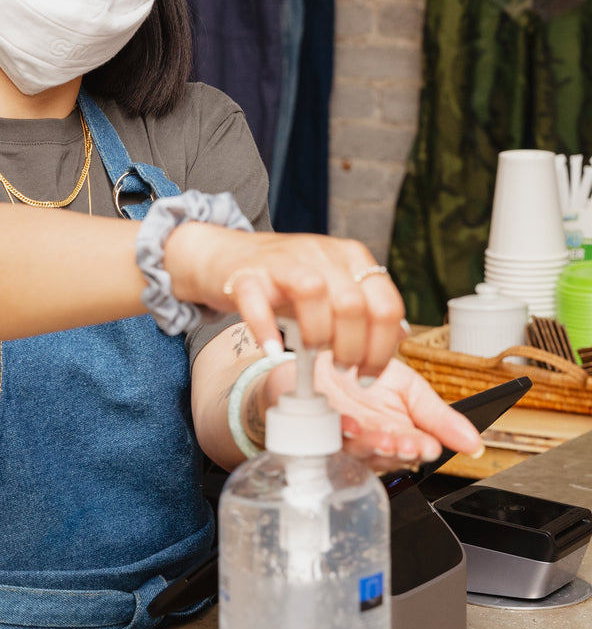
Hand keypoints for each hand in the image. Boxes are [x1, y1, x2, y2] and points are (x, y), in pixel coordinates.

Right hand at [165, 225, 404, 378]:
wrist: (226, 255)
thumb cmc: (285, 280)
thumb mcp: (334, 286)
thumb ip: (366, 308)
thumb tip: (402, 335)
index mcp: (351, 257)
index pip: (386, 305)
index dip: (383, 349)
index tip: (369, 375)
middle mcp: (321, 253)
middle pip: (354, 304)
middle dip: (353, 349)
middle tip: (342, 370)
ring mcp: (282, 261)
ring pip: (314, 291)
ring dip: (318, 334)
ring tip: (312, 354)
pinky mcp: (246, 274)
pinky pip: (257, 300)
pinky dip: (266, 329)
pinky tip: (273, 350)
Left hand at [265, 354, 483, 469]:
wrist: (323, 355)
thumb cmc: (365, 376)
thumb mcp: (411, 390)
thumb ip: (440, 418)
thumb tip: (474, 443)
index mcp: (397, 437)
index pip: (413, 450)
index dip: (419, 449)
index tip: (427, 446)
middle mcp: (370, 443)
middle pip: (386, 454)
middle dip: (397, 450)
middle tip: (406, 443)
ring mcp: (342, 438)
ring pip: (358, 448)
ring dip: (371, 444)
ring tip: (382, 436)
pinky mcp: (316, 426)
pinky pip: (326, 432)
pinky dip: (337, 429)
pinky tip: (347, 424)